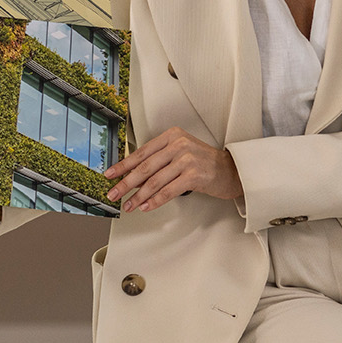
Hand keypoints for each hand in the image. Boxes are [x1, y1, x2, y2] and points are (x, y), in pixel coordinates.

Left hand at [105, 125, 241, 211]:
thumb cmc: (203, 162)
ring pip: (154, 181)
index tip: (110, 175)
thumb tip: (132, 175)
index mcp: (171, 136)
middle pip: (144, 167)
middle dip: (125, 183)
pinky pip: (168, 191)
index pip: (141, 153)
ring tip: (128, 205)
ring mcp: (186, 160)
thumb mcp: (180, 152)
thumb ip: (159, 159)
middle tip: (113, 193)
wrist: (232, 170)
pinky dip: (155, 201)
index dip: (123, 166)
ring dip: (138, 196)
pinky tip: (146, 206)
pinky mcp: (194, 175)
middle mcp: (178, 145)